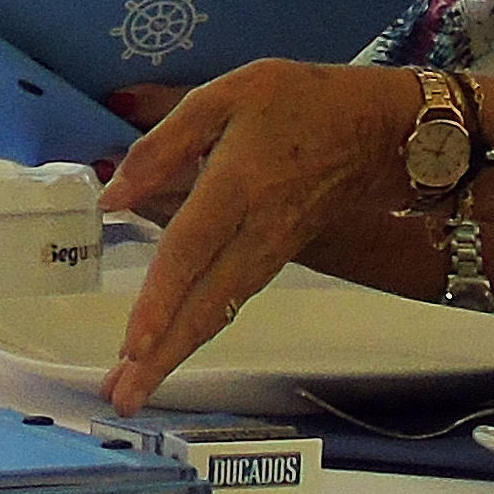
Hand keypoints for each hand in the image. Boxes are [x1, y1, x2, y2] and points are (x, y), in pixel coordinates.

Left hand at [90, 60, 407, 413]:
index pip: (191, 251)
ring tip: (134, 389)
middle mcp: (255, 232)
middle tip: (123, 398)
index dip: (160, 300)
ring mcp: (269, 252)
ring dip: (175, 354)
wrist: (382, 133)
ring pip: (217, 312)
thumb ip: (164, 142)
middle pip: (204, 305)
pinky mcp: (275, 259)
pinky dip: (198, 331)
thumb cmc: (301, 102)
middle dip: (162, 357)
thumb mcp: (229, 94)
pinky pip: (231, 302)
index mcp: (239, 184)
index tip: (132, 346)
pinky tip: (169, 348)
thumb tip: (111, 192)